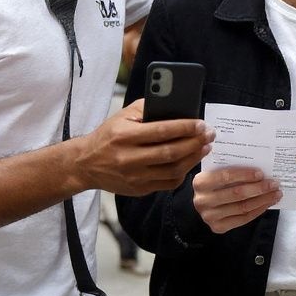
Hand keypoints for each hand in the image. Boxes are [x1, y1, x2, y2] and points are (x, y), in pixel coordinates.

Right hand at [75, 100, 211, 195]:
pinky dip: (182, 173)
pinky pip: (167, 183)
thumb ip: (148, 108)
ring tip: (204, 147)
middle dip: (194, 143)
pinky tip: (190, 162)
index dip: (185, 127)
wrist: (86, 164)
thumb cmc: (109, 135)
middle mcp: (129, 157)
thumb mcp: (123, 116)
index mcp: (125, 135)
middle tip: (209, 135)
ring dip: (193, 159)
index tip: (201, 124)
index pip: (161, 131)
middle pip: (170, 152)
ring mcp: (134, 176)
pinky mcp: (139, 189)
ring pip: (172, 170)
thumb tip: (177, 106)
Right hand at [192, 166, 280, 233]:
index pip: (225, 176)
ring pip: (242, 207)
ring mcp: (209, 216)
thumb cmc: (214, 184)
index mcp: (200, 182)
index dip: (245, 175)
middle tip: (274, 184)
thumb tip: (257, 161)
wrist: (203, 203)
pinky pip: (243, 219)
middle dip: (259, 188)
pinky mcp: (218, 227)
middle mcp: (202, 200)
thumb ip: (229, 166)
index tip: (261, 173)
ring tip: (275, 194)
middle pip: (236, 194)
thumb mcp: (215, 172)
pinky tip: (267, 203)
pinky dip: (258, 210)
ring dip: (262, 200)